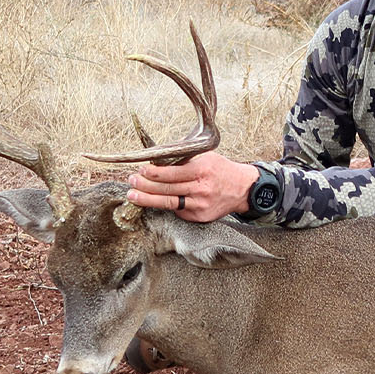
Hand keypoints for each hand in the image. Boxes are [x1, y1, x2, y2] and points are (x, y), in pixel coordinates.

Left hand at [127, 151, 258, 221]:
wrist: (243, 189)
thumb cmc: (221, 169)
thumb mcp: (206, 157)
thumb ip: (184, 160)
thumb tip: (157, 160)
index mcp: (202, 170)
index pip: (172, 173)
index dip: (153, 173)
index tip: (141, 170)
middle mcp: (201, 189)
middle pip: (167, 189)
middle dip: (146, 186)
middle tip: (131, 182)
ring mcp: (201, 205)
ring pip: (169, 203)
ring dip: (148, 199)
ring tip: (134, 196)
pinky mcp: (200, 217)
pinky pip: (179, 211)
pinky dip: (166, 205)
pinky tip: (155, 201)